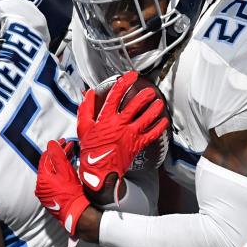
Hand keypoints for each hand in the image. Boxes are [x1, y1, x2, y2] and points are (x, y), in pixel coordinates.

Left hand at [35, 139, 90, 236]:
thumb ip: (58, 156)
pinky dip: (61, 172)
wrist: (77, 213)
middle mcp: (41, 186)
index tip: (64, 141)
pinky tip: (69, 167)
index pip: (45, 158)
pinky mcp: (52, 196)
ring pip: (52, 172)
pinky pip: (54, 180)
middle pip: (49, 165)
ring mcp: (46, 192)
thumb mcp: (65, 171)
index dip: (55, 148)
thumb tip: (51, 143)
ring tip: (71, 154)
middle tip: (69, 146)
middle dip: (59, 154)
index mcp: (42, 179)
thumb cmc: (72, 193)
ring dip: (61, 162)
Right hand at [77, 71, 168, 191]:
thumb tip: (89, 94)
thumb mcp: (83, 127)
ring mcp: (130, 135)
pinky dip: (159, 127)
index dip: (124, 82)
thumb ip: (86, 109)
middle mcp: (120, 124)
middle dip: (144, 96)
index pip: (116, 95)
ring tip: (159, 102)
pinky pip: (151, 135)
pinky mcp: (137, 145)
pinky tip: (164, 121)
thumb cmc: (91, 151)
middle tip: (149, 91)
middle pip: (135, 105)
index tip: (130, 76)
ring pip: (146, 118)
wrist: (99, 171)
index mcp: (105, 118)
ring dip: (154, 109)